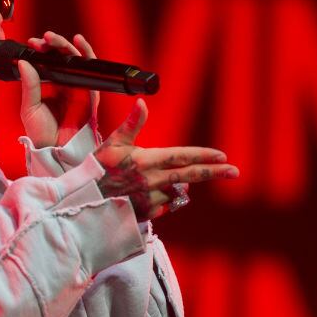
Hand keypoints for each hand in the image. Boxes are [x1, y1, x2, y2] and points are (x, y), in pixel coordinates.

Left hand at [18, 32, 99, 147]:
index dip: (40, 51)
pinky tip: (78, 41)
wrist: (56, 149)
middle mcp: (64, 83)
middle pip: (60, 57)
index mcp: (50, 85)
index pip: (46, 62)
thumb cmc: (42, 132)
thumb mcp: (29, 107)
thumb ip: (29, 85)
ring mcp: (77, 85)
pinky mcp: (89, 91)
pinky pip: (90, 68)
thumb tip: (23, 62)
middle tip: (40, 41)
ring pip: (74, 58)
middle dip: (50, 45)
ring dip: (64, 45)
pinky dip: (86, 53)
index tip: (30, 44)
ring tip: (51, 38)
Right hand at [94, 98, 239, 220]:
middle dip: (213, 172)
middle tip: (234, 171)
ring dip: (181, 186)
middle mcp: (150, 180)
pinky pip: (165, 205)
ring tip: (172, 181)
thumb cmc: (96, 169)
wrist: (82, 201)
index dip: (203, 156)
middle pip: (189, 175)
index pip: (181, 156)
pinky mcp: (145, 214)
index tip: (222, 156)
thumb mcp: (112, 143)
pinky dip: (166, 199)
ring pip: (177, 191)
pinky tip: (157, 194)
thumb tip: (141, 102)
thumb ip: (131, 124)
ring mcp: (149, 198)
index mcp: (144, 160)